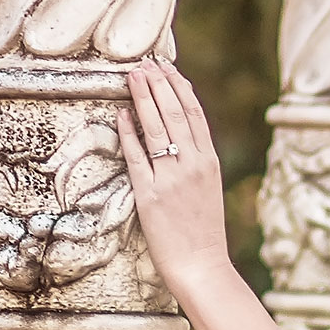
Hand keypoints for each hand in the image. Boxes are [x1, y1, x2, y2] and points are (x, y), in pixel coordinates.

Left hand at [116, 57, 233, 290]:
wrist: (202, 265)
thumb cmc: (203, 231)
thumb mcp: (207, 189)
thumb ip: (196, 162)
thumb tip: (180, 136)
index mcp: (209, 162)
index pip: (194, 114)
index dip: (179, 87)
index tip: (167, 69)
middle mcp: (192, 165)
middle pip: (175, 113)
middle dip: (158, 84)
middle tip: (144, 64)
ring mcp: (171, 178)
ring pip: (157, 128)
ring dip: (143, 98)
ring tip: (131, 77)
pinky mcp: (150, 194)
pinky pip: (136, 156)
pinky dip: (128, 133)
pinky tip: (121, 114)